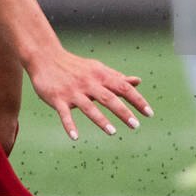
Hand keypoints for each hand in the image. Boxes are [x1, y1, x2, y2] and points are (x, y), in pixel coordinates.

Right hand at [27, 46, 151, 140]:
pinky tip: (75, 137)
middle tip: (136, 125)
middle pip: (109, 98)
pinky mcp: (57, 98)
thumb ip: (117, 77)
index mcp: (100, 76)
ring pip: (88, 107)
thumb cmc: (75, 66)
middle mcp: (88, 83)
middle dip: (123, 112)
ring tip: (113, 132)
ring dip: (101, 120)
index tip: (149, 113)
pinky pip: (64, 114)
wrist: (46, 57)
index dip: (137, 100)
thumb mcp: (97, 69)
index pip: (123, 88)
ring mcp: (73, 92)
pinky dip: (69, 125)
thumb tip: (138, 81)